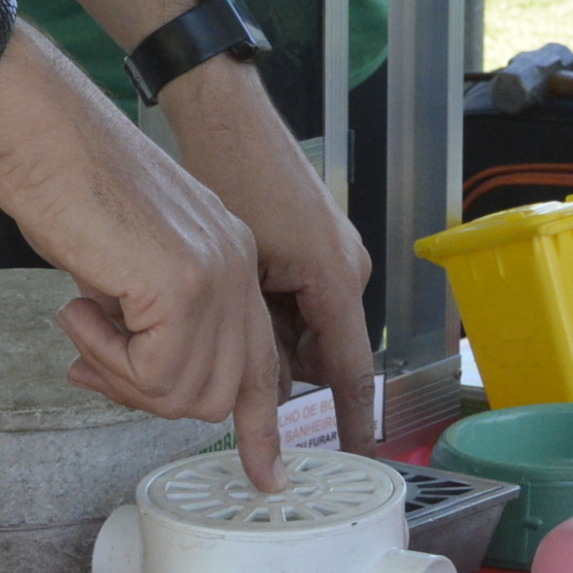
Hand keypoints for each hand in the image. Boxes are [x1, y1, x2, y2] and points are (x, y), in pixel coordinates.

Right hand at [0, 26, 287, 488]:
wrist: (38, 126)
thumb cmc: (66, 180)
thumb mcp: (127, 264)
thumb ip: (153, 318)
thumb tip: (142, 376)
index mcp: (234, 261)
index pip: (264, 364)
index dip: (261, 426)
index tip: (266, 474)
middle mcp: (238, 268)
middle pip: (222, 392)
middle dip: (151, 397)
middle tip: (92, 364)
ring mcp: (216, 275)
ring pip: (187, 392)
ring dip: (121, 376)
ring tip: (82, 323)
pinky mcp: (180, 283)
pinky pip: (153, 370)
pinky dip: (105, 356)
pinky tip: (77, 307)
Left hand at [161, 58, 376, 454]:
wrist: (225, 114)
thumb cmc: (233, 177)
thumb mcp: (239, 271)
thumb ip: (255, 333)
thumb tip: (258, 386)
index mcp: (337, 281)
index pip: (351, 372)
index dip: (351, 420)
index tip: (356, 457)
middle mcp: (346, 270)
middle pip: (316, 351)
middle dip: (274, 363)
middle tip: (226, 365)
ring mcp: (332, 255)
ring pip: (299, 325)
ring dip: (263, 331)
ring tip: (216, 312)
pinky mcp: (312, 243)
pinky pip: (294, 296)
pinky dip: (263, 305)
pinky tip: (226, 291)